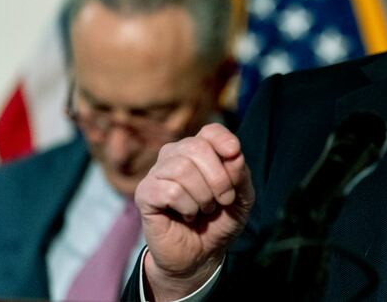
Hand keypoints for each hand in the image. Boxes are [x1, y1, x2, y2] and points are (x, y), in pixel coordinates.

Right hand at [134, 123, 254, 299]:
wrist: (200, 255)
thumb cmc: (219, 221)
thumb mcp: (241, 198)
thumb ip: (240, 175)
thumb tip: (234, 155)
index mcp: (200, 151)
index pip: (210, 131)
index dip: (224, 140)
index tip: (235, 154)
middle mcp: (175, 156)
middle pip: (196, 148)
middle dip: (218, 177)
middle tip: (224, 199)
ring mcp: (157, 173)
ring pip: (182, 169)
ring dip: (203, 195)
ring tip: (204, 208)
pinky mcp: (145, 194)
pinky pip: (169, 191)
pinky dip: (187, 206)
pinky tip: (187, 215)